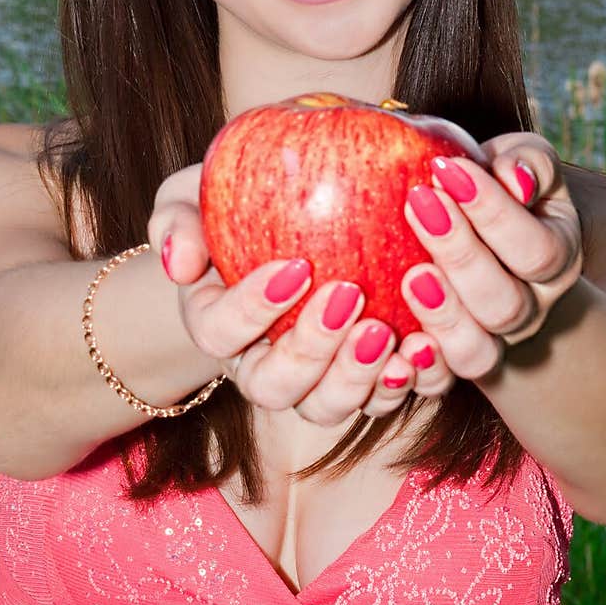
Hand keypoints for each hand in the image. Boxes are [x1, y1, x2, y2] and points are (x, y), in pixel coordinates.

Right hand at [147, 162, 441, 423]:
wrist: (283, 228)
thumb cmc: (235, 207)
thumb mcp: (193, 198)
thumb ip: (177, 220)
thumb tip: (179, 261)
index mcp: (216, 325)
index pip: (219, 332)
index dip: (251, 308)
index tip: (294, 267)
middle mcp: (262, 366)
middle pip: (276, 387)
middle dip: (312, 350)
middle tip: (349, 297)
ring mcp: (315, 382)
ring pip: (329, 407)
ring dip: (359, 377)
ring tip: (389, 332)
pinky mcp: (366, 382)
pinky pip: (385, 399)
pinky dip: (408, 382)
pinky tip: (428, 346)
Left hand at [396, 133, 583, 383]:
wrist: (490, 249)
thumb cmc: (499, 191)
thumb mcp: (521, 166)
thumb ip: (526, 162)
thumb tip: (513, 175)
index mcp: (558, 258)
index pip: (535, 247)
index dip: (492, 212)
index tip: (446, 169)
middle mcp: (533, 309)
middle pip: (506, 303)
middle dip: (461, 253)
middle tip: (419, 203)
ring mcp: (495, 344)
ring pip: (477, 350)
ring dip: (442, 313)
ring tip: (412, 272)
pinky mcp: (455, 363)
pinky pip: (440, 380)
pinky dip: (419, 363)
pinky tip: (388, 330)